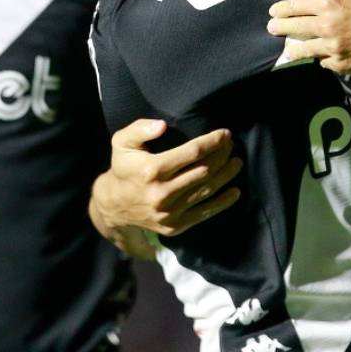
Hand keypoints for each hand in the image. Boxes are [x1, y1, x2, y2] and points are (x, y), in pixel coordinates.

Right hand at [89, 120, 241, 258]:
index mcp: (152, 169)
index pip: (192, 152)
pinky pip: (204, 213)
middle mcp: (162, 192)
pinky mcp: (175, 225)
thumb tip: (162, 125)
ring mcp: (169, 211)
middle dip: (222, 155)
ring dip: (226, 175)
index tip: (225, 134)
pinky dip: (223, 202)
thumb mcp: (121, 142)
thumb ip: (139, 129)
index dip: (212, 141)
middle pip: (203, 170)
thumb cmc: (123, 168)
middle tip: (232, 145)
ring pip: (206, 190)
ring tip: (237, 162)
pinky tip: (235, 191)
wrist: (113, 205)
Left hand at [267, 0, 350, 74]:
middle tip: (272, 28)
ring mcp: (334, 47)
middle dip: (279, 27)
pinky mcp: (342, 65)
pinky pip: (325, 62)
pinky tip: (325, 57)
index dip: (281, 9)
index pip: (295, 5)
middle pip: (293, 27)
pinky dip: (324, 59)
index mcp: (330, 3)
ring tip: (288, 51)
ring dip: (293, 49)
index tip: (274, 11)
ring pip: (303, 49)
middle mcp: (328, 25)